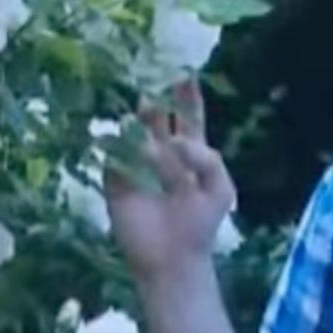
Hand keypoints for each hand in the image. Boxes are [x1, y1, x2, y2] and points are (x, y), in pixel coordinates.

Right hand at [106, 80, 235, 281]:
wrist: (173, 258)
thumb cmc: (201, 222)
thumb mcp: (219, 188)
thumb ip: (206, 159)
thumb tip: (172, 141)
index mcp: (191, 154)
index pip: (189, 118)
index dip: (187, 97)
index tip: (185, 73)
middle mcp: (161, 154)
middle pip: (157, 120)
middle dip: (157, 102)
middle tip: (154, 81)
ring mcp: (136, 166)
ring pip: (134, 135)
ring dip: (137, 123)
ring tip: (144, 107)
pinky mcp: (115, 182)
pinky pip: (112, 158)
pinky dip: (114, 147)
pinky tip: (117, 135)